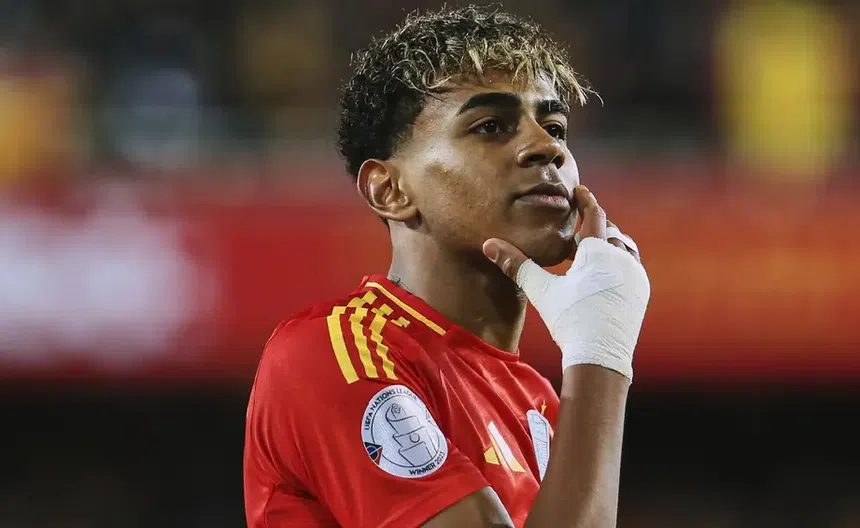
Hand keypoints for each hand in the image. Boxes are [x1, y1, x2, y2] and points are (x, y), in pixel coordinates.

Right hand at [482, 186, 649, 378]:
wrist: (600, 357)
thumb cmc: (570, 321)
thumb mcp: (542, 291)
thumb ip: (517, 264)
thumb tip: (489, 244)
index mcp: (598, 252)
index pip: (594, 214)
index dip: (585, 200)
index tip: (579, 189)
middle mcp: (622, 259)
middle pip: (610, 231)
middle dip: (595, 224)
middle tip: (579, 222)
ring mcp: (635, 276)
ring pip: (624, 247)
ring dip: (610, 242)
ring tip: (594, 246)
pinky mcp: (640, 292)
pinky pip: (631, 266)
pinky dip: (618, 260)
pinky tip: (606, 271)